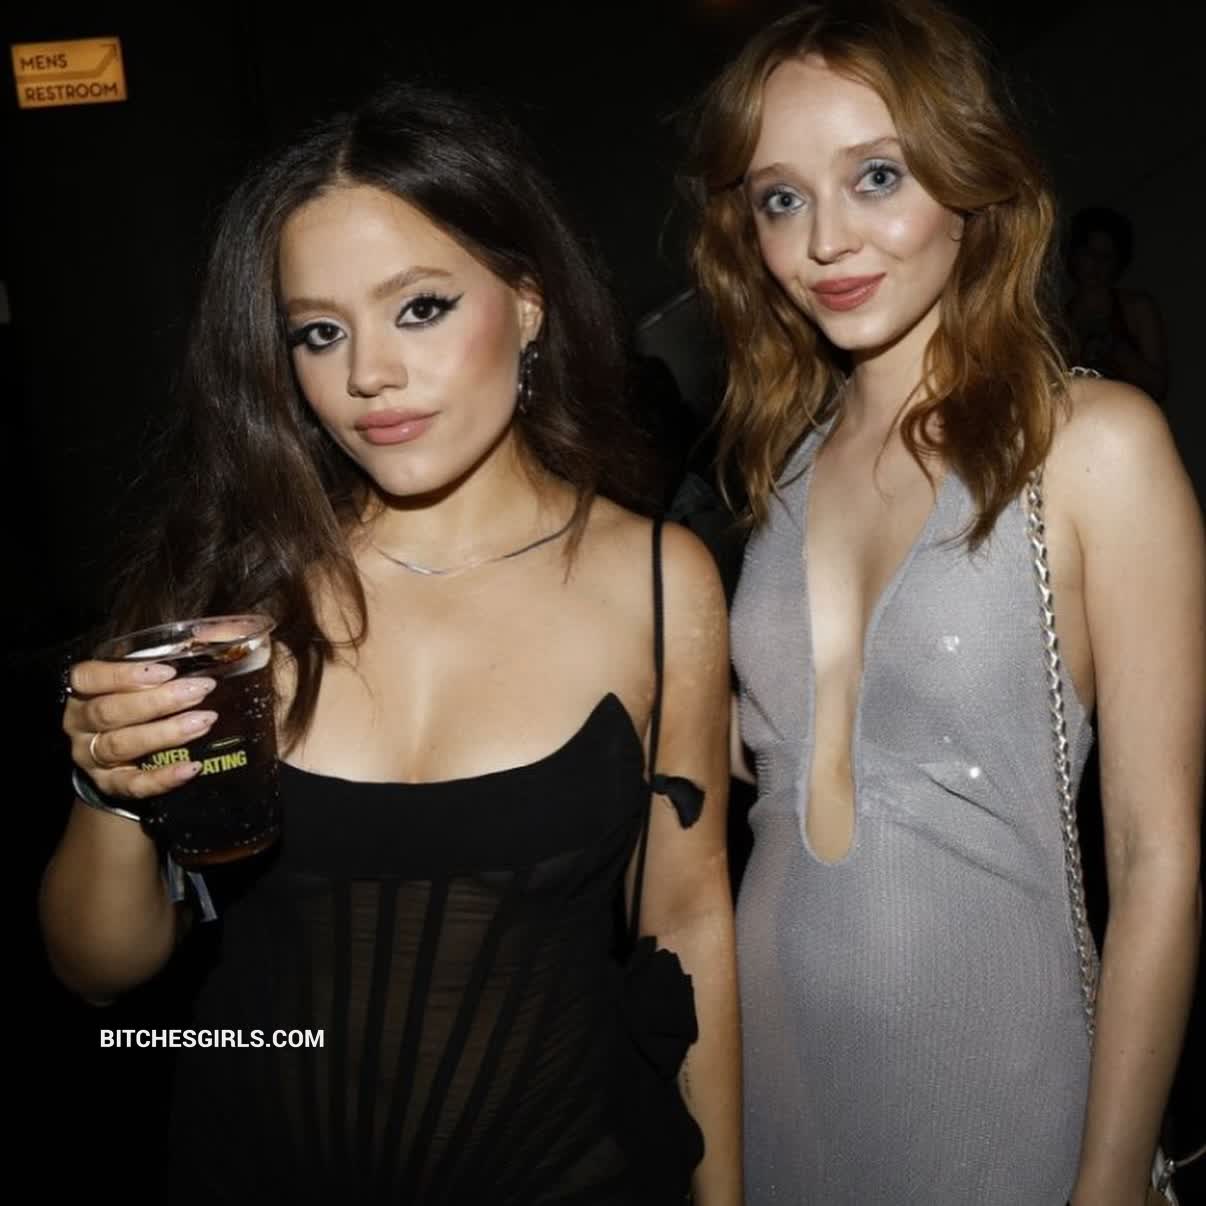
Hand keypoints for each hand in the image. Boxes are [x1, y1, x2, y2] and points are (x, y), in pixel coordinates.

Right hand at [65, 659, 217, 799]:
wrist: (126, 755)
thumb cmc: (143, 699)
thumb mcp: (150, 674)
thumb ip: (177, 653)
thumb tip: (225, 632)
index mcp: (84, 690)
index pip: (88, 677)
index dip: (123, 674)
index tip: (167, 670)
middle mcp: (79, 723)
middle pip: (109, 711)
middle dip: (158, 701)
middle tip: (200, 691)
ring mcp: (90, 756)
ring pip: (120, 745)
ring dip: (165, 733)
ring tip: (204, 721)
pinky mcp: (109, 785)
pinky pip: (133, 785)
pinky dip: (163, 778)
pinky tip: (192, 768)